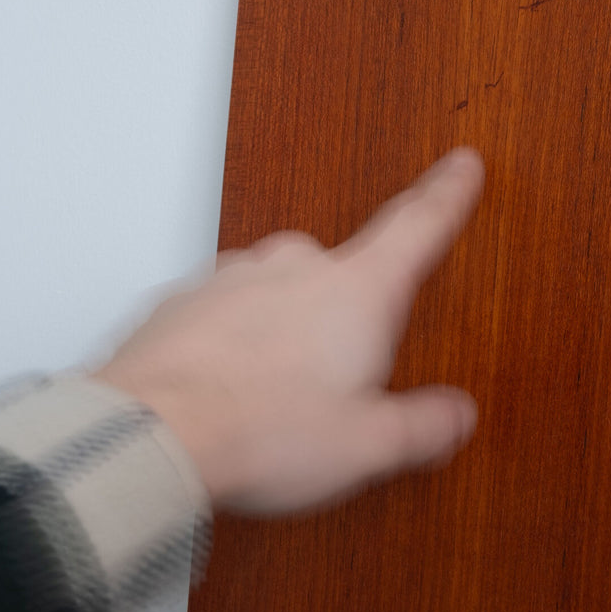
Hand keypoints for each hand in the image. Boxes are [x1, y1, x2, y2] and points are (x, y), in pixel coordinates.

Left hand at [93, 147, 484, 513]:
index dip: (447, 195)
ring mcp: (234, 278)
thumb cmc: (259, 431)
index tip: (461, 165)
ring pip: (278, 297)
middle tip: (338, 380)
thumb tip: (454, 416)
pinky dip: (232, 347)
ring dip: (284, 335)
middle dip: (346, 319)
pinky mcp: (182, 302)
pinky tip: (227, 393)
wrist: (149, 435)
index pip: (417, 228)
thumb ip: (422, 426)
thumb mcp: (367, 446)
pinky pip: (224, 316)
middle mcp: (296, 268)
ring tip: (275, 401)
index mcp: (357, 292)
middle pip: (344, 276)